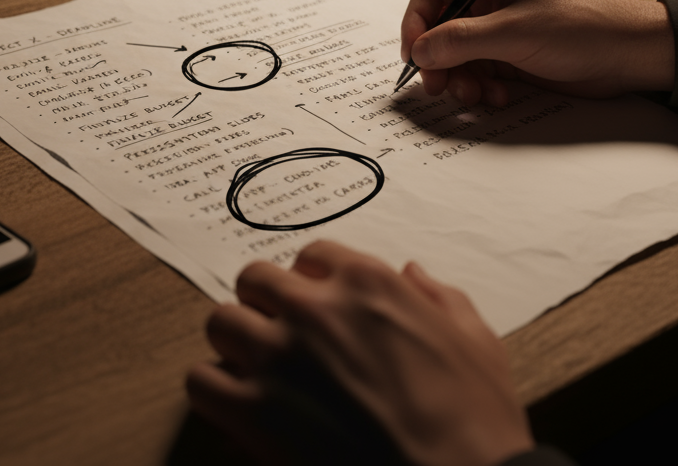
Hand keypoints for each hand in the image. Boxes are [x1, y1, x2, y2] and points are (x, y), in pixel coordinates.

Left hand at [186, 241, 534, 465]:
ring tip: (257, 372)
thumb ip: (439, 298)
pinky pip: (200, 380)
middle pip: (255, 280)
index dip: (313, 283)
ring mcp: (279, 357)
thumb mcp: (477, 342)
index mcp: (369, 284)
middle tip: (281, 338)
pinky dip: (215, 391)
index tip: (319, 308)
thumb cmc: (476, 421)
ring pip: (220, 322)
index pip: (312, 255)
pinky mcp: (253, 411)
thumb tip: (412, 273)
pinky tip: (241, 409)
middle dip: (266, 306)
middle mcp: (315, 309)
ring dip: (236, 344)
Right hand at [400, 0, 674, 105]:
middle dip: (438, 60)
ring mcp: (501, 30)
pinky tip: (498, 98)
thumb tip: (421, 52)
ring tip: (476, 95)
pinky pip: (479, 75)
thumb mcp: (515, 31)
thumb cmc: (583, 26)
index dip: (417, 21)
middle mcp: (492, 0)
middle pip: (440, 28)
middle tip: (439, 87)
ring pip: (457, 57)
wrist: (631, 55)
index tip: (413, 54)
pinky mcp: (513, 58)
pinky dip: (481, 89)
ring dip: (460, 80)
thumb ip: (462, 40)